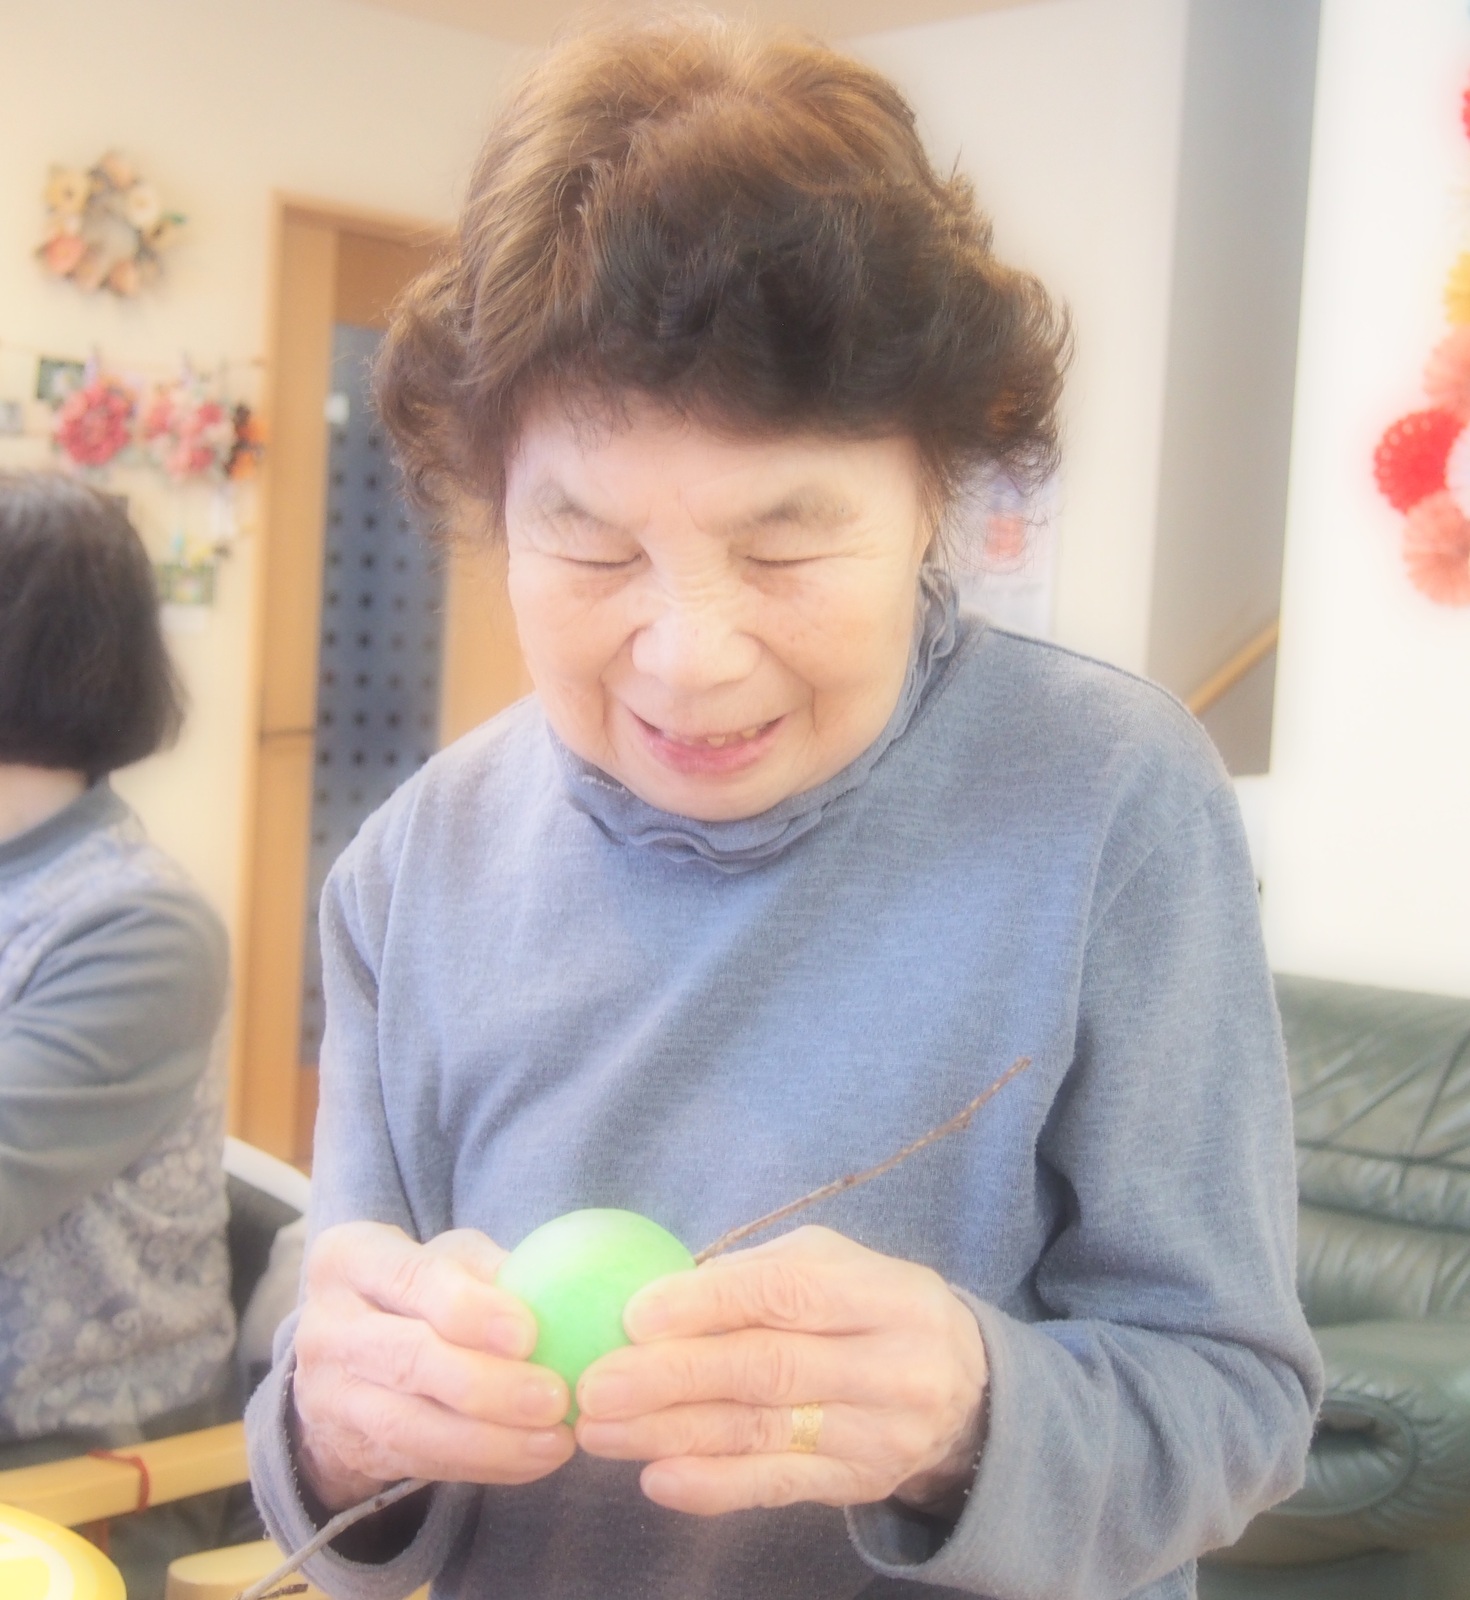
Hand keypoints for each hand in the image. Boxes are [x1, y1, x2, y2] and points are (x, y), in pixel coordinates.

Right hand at [291, 1223, 575, 1509]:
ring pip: (408, 1425)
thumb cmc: (417, 1287)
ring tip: (554, 1441)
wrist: (347, 1351)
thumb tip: (550, 1289)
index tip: (528, 1334)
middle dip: (486, 1384)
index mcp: (349, 1256)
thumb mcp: (445, 1257)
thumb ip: (488, 1268)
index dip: (470, 1309)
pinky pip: (418, 1462)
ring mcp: (327, 1393)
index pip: (412, 1278)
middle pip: (407, 1358)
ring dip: (489, 1440)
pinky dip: (482, 1464)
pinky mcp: (346, 1446)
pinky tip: (531, 1459)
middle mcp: (327, 1325)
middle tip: (554, 1397)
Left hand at [573, 1225, 987, 1516]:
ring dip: (670, 1433)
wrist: (968, 1390)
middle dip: (671, 1376)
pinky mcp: (857, 1484)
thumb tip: (659, 1289)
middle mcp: (888, 1366)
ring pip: (761, 1433)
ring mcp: (876, 1433)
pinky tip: (656, 1479)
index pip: (786, 1294)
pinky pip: (777, 1487)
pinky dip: (712, 1486)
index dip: (707, 1302)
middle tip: (595, 1383)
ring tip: (600, 1430)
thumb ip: (759, 1274)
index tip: (633, 1314)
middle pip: (767, 1370)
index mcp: (880, 1293)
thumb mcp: (836, 1265)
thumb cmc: (873, 1308)